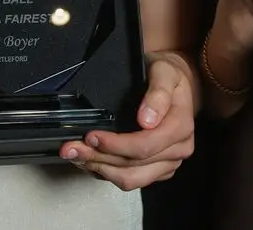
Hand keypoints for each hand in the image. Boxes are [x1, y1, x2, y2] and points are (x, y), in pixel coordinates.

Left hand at [59, 54, 195, 190]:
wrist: (175, 83)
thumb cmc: (168, 75)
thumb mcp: (164, 72)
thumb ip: (158, 93)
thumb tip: (147, 120)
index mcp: (180, 128)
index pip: (144, 147)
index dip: (115, 145)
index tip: (92, 136)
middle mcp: (177, 150)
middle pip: (134, 168)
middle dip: (99, 159)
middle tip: (73, 148)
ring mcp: (168, 163)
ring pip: (130, 179)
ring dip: (100, 169)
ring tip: (77, 155)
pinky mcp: (157, 170)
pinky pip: (131, 180)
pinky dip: (107, 172)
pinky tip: (90, 160)